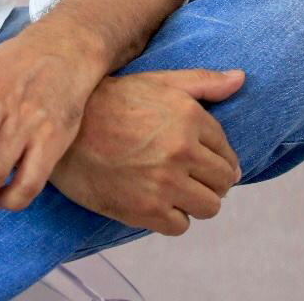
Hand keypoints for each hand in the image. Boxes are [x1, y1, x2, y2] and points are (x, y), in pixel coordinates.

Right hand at [49, 67, 245, 236]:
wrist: (62, 131)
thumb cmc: (110, 101)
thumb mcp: (156, 82)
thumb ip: (202, 82)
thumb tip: (241, 78)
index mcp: (189, 117)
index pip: (227, 151)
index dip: (214, 156)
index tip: (195, 157)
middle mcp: (182, 151)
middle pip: (223, 182)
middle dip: (209, 180)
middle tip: (184, 173)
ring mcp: (165, 183)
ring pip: (209, 207)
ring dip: (194, 200)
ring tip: (172, 187)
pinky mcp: (148, 210)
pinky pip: (181, 225)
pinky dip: (171, 216)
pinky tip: (153, 198)